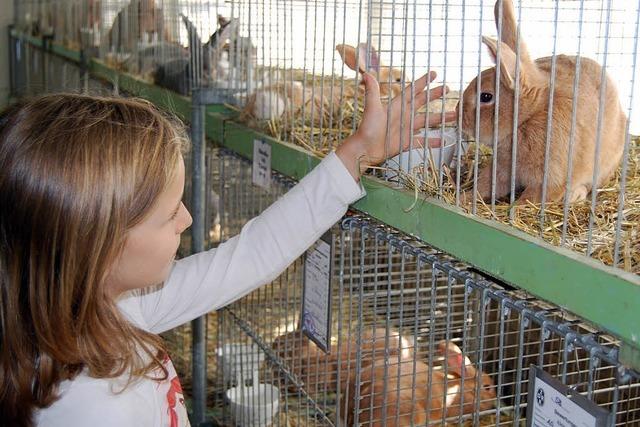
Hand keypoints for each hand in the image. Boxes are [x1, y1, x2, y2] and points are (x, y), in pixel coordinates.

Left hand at [336, 71, 456, 180]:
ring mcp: (406, 129)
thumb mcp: (372, 108)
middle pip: (423, 102)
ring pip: (427, 121)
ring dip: (440, 118)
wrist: (365, 149)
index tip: (434, 74)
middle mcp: (404, 115)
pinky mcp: (406, 142)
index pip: (413, 91)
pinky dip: (433, 141)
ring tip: (454, 115)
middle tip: (447, 88)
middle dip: (435, 95)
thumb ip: (372, 91)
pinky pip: (423, 141)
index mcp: (397, 106)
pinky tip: (444, 141)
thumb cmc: (367, 128)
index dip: (423, 82)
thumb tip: (367, 74)